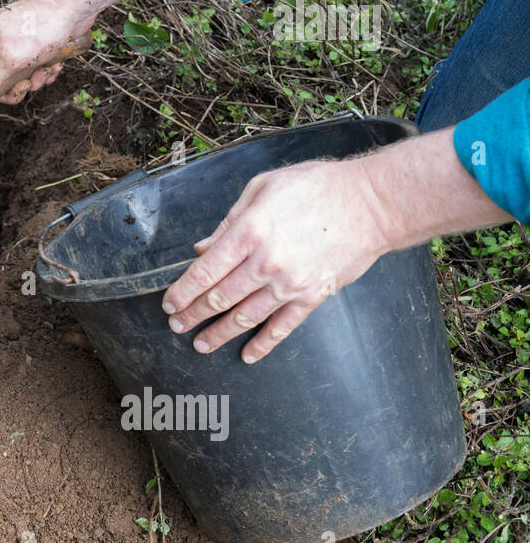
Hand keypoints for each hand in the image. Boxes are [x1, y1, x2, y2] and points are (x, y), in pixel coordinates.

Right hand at [0, 0, 91, 116]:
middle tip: (24, 85)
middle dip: (7, 90)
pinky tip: (51, 65)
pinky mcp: (26, 53)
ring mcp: (7, 50)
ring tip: (42, 71)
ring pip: (8, 83)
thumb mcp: (9, 59)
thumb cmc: (38, 25)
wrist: (72, 7)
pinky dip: (39, 75)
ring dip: (28, 83)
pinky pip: (25, 75)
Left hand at [160, 158, 392, 363]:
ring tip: (201, 344)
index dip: (182, 292)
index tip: (169, 304)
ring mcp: (289, 284)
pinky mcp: (312, 296)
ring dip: (219, 333)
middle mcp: (265, 263)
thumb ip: (229, 221)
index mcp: (248, 233)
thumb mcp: (263, 188)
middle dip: (193, 315)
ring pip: (245, 317)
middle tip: (177, 326)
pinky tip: (247, 355)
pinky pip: (282, 327)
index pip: (204, 272)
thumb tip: (202, 248)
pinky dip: (263, 344)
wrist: (373, 204)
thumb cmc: (317, 187)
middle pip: (219, 298)